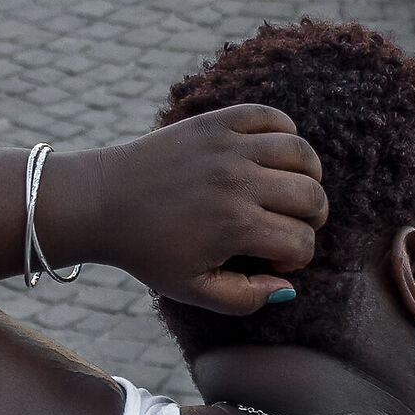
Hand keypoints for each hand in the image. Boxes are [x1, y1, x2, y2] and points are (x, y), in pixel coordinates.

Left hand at [65, 105, 327, 314]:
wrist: (101, 201)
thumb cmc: (148, 252)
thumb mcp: (193, 290)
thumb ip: (246, 299)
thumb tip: (288, 286)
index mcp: (236, 226)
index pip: (301, 243)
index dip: (296, 259)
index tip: (274, 261)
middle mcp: (238, 182)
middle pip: (312, 197)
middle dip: (312, 219)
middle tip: (292, 226)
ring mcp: (228, 147)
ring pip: (302, 153)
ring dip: (308, 176)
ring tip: (292, 190)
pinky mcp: (215, 122)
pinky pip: (271, 116)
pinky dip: (285, 132)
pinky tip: (273, 154)